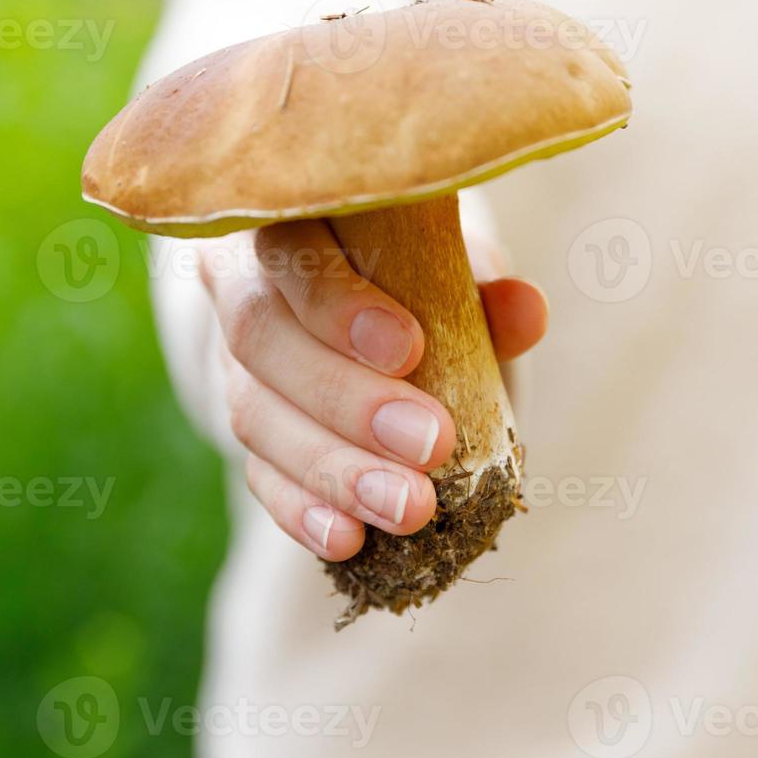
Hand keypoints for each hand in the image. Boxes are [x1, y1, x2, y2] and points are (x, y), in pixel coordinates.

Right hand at [198, 218, 546, 560]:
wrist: (368, 296)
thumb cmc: (413, 262)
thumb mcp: (447, 258)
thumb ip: (480, 284)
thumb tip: (526, 310)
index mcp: (281, 216)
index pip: (285, 248)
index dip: (337, 302)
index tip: (410, 349)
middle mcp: (237, 283)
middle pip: (263, 340)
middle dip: (347, 401)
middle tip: (430, 444)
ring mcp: (231, 362)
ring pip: (256, 416)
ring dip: (334, 469)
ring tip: (408, 509)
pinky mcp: (246, 431)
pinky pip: (258, 474)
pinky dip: (302, 511)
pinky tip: (348, 541)